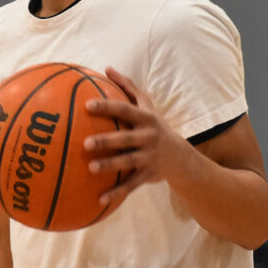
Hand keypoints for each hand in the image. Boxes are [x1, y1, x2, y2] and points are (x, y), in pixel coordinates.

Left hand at [84, 66, 188, 205]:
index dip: (107, 106)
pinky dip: (116, 192)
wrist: (182, 158)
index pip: (125, 110)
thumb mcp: (147, 107)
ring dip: (110, 166)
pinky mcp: (148, 176)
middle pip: (126, 138)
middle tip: (86, 142)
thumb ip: (128, 88)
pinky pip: (131, 185)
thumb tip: (106, 68)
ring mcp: (149, 157)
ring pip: (128, 162)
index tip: (87, 105)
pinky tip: (99, 199)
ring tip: (91, 168)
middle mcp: (149, 137)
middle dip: (107, 140)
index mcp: (146, 119)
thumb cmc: (156, 127)